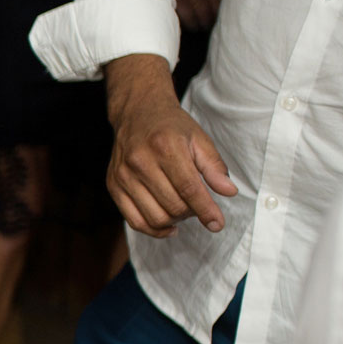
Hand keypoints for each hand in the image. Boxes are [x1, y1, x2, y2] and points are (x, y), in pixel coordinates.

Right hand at [102, 54, 236, 236]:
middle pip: (173, 206)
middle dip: (192, 213)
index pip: (188, 188)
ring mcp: (123, 175)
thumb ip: (214, 166)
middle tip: (199, 206)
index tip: (217, 223)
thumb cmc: (171, 127)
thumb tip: (228, 192)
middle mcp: (140, 161)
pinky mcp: (113, 186)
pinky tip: (169, 225)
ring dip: (175, 221)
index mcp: (165, 146)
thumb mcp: (198, 139)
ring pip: (155, 217)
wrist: (136, 113)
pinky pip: (134, 220)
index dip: (205, 210)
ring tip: (184, 210)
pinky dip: (154, 230)